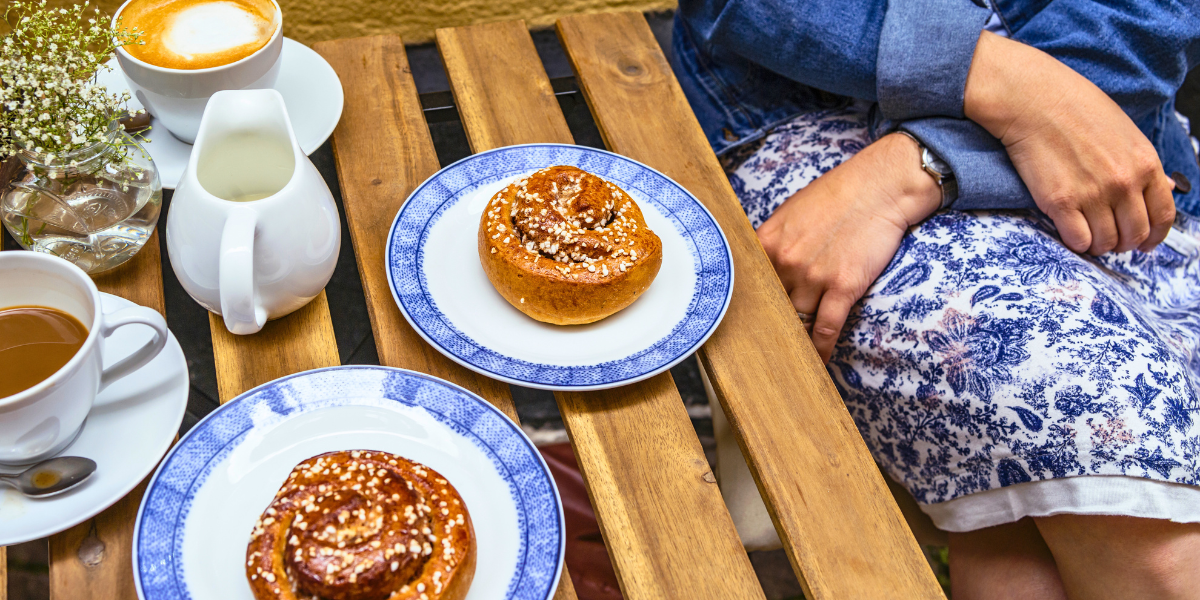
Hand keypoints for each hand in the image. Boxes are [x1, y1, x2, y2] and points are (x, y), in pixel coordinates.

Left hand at [757, 133, 939, 361]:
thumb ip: (774, 242)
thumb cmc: (839, 195)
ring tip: (788, 360)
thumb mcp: (792, 212)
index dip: (744, 309)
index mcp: (768, 242)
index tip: (740, 328)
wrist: (881, 185)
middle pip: (769, 307)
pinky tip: (817, 363)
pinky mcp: (843, 286)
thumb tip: (762, 269)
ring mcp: (814, 275)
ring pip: (795, 321)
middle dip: (766, 328)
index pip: (747, 286)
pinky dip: (820, 350)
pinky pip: (825, 329)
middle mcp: (786, 261)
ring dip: (793, 341)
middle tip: (761, 352)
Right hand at [964, 31, 1175, 254]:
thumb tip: (1165, 187)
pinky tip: (1070, 230)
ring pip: (1105, 242)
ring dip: (1098, 244)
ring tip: (1088, 235)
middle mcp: (1123, 183)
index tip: (1145, 243)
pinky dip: (1076, 242)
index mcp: (1145, 164)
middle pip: (1134, 234)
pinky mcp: (1061, 202)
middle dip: (1124, 243)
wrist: (1035, 101)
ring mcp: (1092, 194)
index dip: (1155, 236)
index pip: (1162, 215)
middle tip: (1110, 239)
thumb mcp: (1126, 132)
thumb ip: (1144, 164)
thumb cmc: (1077, 109)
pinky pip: (1078, 240)